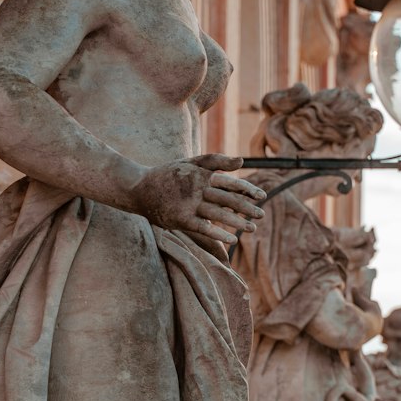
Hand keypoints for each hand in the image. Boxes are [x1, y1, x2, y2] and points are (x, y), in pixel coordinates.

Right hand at [126, 154, 265, 242]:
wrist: (139, 188)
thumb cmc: (169, 174)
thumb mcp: (191, 162)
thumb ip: (216, 161)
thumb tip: (241, 160)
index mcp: (202, 174)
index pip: (230, 182)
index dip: (247, 189)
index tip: (261, 196)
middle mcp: (197, 188)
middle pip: (227, 198)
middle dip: (246, 207)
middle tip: (261, 215)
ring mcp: (188, 204)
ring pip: (218, 213)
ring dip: (237, 222)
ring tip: (252, 228)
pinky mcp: (180, 219)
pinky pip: (203, 227)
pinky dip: (217, 233)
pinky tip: (232, 239)